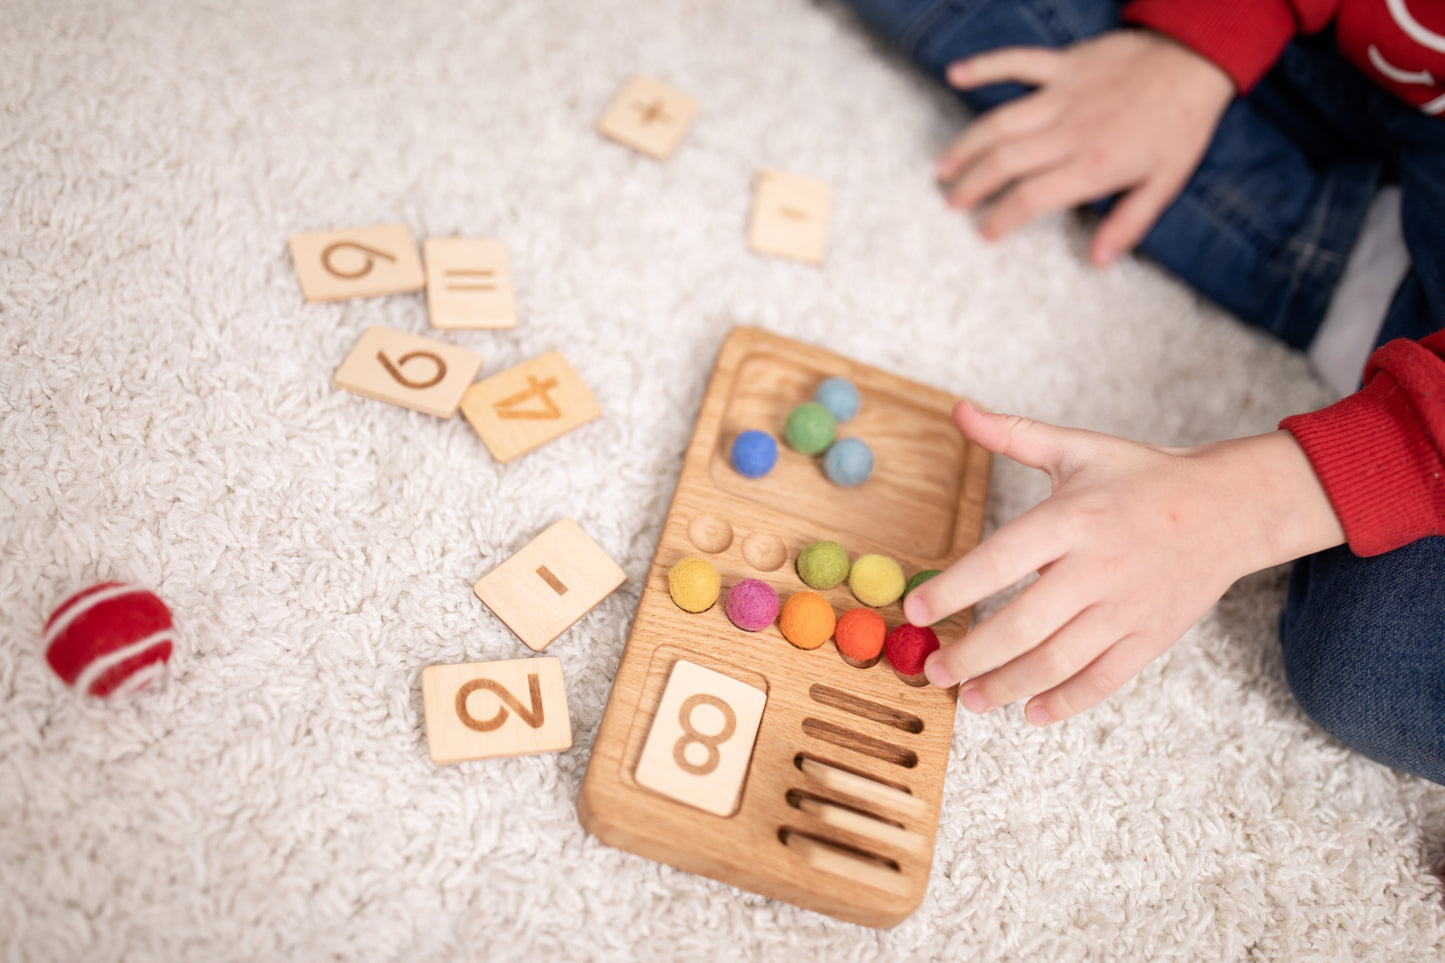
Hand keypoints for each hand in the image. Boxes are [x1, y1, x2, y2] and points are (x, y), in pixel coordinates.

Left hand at [905, 402, 1345, 724]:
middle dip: (972, 655)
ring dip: (1008, 686)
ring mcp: (1126, 608)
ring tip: (971, 700)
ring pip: (1057, 661)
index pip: (1000, 560)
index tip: (915, 610)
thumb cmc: (1143, 477)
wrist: (1230, 508)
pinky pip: (1103, 680)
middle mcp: (1096, 568)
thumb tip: (959, 409)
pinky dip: (1065, 701)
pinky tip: (1032, 711)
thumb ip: (1014, 436)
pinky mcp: (1150, 637)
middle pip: (1023, 624)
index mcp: (1072, 519)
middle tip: (933, 669)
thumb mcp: (1080, 448)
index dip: (954, 588)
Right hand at [936, 29, 1235, 265]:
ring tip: (942, 167)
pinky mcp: (1062, 65)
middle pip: (1004, 163)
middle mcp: (1070, 131)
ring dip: (965, 145)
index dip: (1001, 218)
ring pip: (999, 122)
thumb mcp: (1165, 183)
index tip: (986, 232)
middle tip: (953, 203)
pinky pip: (1015, 63)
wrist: (1194, 59)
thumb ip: (1128, 223)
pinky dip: (983, 66)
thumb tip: (1099, 261)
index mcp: (1093, 165)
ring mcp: (1062, 95)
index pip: (1031, 198)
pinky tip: (955, 75)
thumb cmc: (1181, 123)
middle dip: (971, 186)